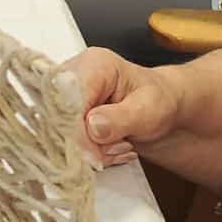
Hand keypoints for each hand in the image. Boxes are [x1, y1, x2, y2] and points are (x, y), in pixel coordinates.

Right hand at [56, 48, 183, 166]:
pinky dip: (89, 154)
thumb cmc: (159, 101)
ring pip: (60, 135)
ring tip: (120, 145)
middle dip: (88, 145)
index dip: (78, 133)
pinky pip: (66, 142)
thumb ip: (122, 118)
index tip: (98, 156)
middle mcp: (73, 78)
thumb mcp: (149, 109)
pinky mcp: (66, 116)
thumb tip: (93, 127)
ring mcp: (66, 98)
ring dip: (91, 151)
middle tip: (120, 146)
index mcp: (93, 65)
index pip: (69, 101)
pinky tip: (111, 148)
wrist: (163, 109)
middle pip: (59, 120)